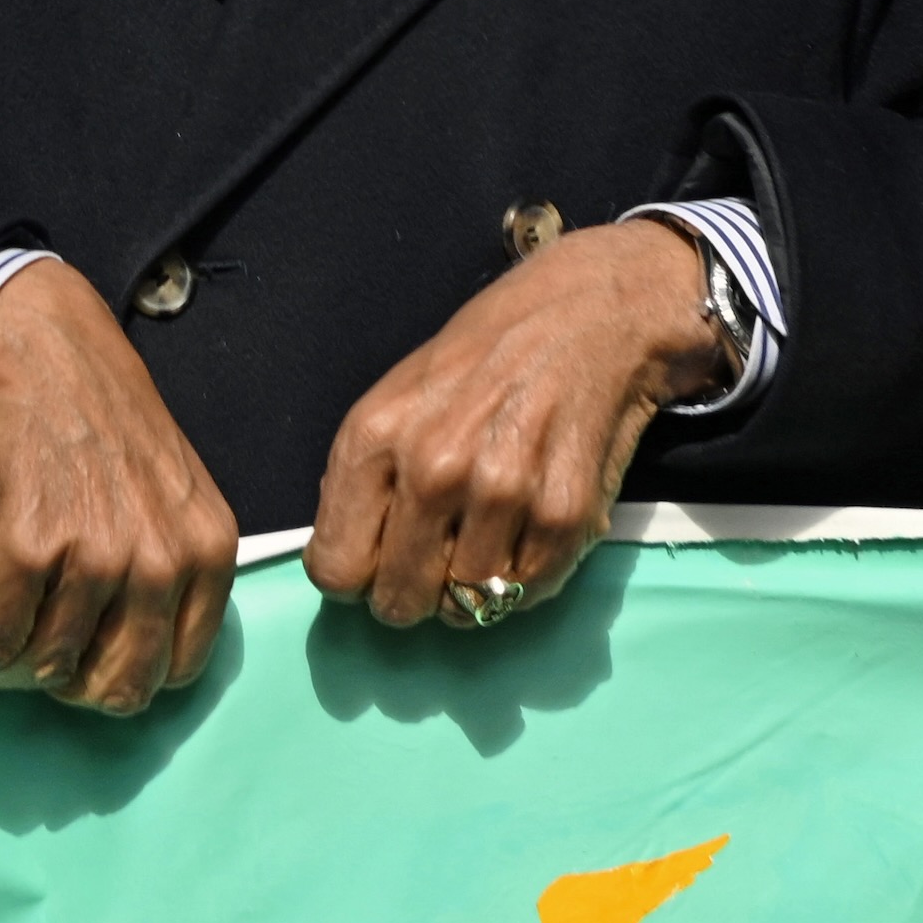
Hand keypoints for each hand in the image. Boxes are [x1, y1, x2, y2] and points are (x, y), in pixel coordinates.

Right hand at [0, 258, 237, 715]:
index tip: (84, 663)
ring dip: (8, 665)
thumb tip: (125, 653)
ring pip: (46, 668)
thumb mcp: (175, 489)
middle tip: (34, 657)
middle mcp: (159, 561)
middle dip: (65, 685)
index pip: (173, 674)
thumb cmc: (101, 414)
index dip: (118, 679)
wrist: (41, 345)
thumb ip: (172, 568)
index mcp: (206, 551)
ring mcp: (94, 557)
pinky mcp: (27, 546)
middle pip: (111, 689)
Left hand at [306, 218, 724, 627]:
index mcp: (375, 436)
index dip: (355, 579)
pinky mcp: (564, 514)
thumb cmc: (485, 356)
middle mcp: (433, 468)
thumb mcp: (396, 396)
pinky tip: (526, 531)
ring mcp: (502, 494)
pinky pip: (528, 593)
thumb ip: (366, 476)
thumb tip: (348, 558)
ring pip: (466, 606)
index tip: (376, 566)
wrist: (588, 316)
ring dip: (474, 589)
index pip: (335, 567)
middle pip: (399, 601)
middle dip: (412, 594)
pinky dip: (527, 579)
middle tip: (434, 563)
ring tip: (486, 538)